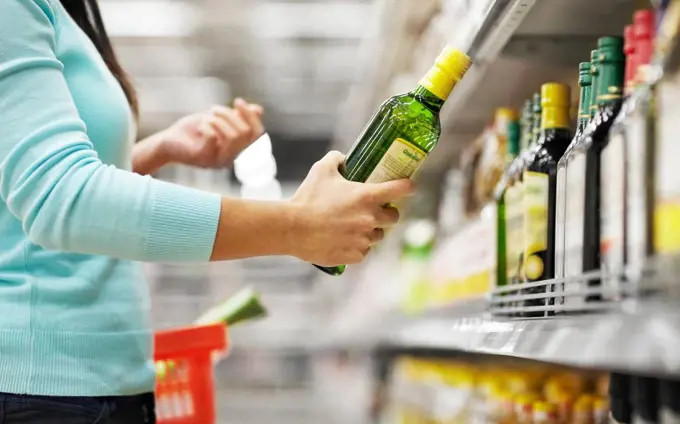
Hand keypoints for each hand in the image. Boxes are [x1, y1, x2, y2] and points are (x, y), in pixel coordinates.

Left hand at [162, 98, 264, 167]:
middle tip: (214, 109)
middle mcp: (231, 160)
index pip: (257, 136)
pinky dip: (207, 125)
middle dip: (230, 115)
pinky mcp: (203, 159)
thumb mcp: (219, 119)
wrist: (169, 141)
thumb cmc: (195, 131)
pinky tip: (200, 126)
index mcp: (238, 151)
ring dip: (219, 119)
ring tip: (208, 116)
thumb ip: (238, 117)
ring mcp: (218, 162)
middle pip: (245, 133)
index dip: (251, 116)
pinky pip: (213, 137)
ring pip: (233, 137)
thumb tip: (259, 110)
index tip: (238, 101)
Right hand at [289, 151, 414, 265]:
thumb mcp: (321, 170)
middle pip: (394, 217)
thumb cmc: (307, 198)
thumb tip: (344, 158)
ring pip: (378, 236)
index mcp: (367, 196)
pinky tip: (344, 240)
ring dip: (371, 231)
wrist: (292, 228)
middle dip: (387, 213)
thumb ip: (336, 159)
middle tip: (375, 210)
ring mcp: (363, 239)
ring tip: (353, 226)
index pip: (401, 189)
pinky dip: (357, 246)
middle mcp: (370, 219)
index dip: (407, 186)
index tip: (409, 186)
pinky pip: (364, 251)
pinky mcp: (354, 255)